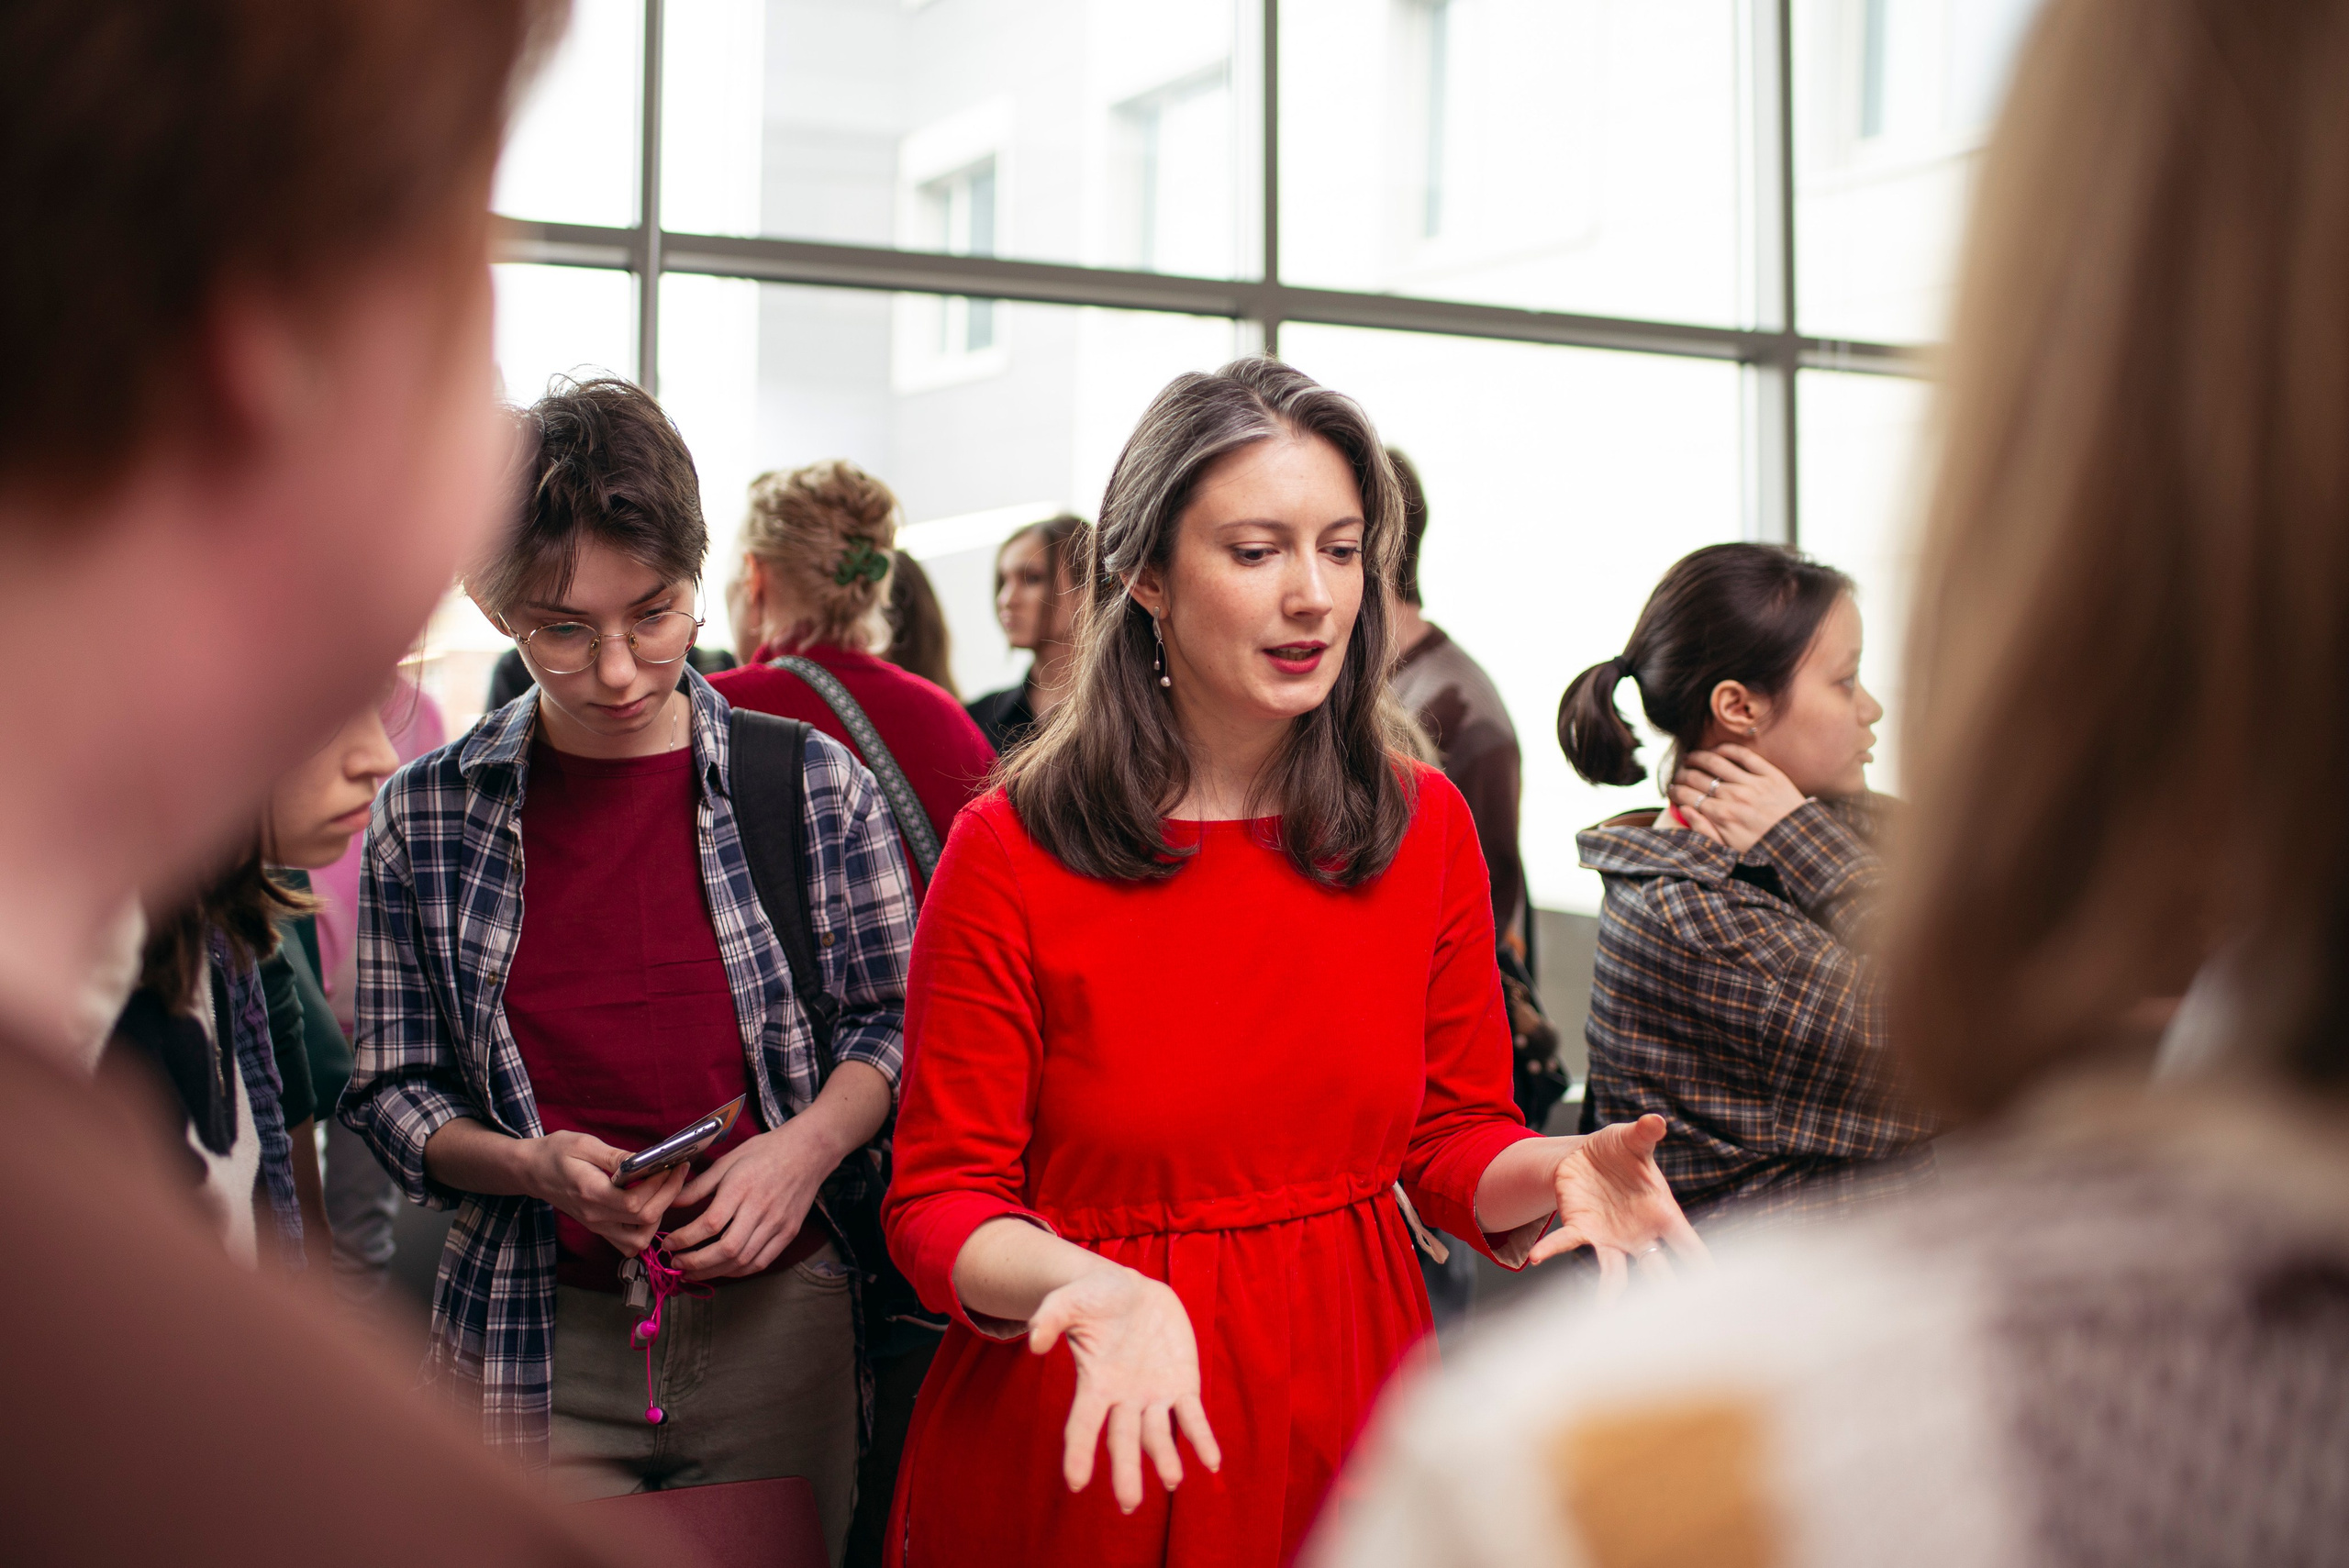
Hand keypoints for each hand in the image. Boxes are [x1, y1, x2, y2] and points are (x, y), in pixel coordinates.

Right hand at [523, 1130, 686, 1256]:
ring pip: (639, 1240)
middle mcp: (595, 1216)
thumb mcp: (583, 1144)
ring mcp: (597, 1226)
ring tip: (664, 1188)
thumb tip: (646, 1160)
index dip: (661, 1185)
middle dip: (669, 1195)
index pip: (636, 1203)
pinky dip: (645, 1229)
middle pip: (644, 1220)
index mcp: (591, 1193)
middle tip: (677, 1171)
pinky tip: (649, 1204)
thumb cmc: (555, 1153)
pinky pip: (628, 1243)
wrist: (531, 1171)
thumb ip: (615, 1156)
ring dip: (659, 1215)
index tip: (672, 1164)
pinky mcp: (599, 1228)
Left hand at [664, 1123, 834, 1280]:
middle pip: (726, 1249)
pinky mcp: (788, 1232)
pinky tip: (723, 1269)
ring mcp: (777, 1223)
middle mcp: (760, 1208)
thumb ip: (699, 1186)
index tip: (668, 1243)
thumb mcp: (728, 1160)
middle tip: (677, 1264)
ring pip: (743, 1260)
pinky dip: (739, 1271)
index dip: (685, 1239)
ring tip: (694, 1271)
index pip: (709, 1224)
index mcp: (741, 1187)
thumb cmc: (765, 1152)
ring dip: (714, 1271)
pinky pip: (762, 1261)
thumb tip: (671, 1203)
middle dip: (696, 1262)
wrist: (808, 1151)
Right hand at [1030, 1266, 1221, 1513]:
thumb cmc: (1093, 1298)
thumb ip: (1050, 1318)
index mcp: (1095, 1385)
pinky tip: (1212, 1462)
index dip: (1079, 1453)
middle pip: (1123, 1440)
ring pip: (1159, 1434)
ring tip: (1173, 1479)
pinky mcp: (1182, 1385)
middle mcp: (1124, 1400)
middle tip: (1129, 1505)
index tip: (1076, 1482)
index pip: (1083, 1425)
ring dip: (1166, 1457)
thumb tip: (1034, 1342)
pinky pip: (1193, 1417)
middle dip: (1126, 1471)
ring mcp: (1155, 1396)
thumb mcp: (1067, 1301)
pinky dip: (1202, 1439)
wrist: (1132, 1289)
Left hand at [1527, 1114, 1708, 1295]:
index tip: (1716, 1291)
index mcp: (1662, 1214)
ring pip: (1615, 1271)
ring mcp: (1611, 1238)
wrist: (1588, 1155)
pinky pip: (1567, 1243)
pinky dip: (1552, 1249)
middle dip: (1665, 1290)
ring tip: (1605, 1308)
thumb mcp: (1632, 1139)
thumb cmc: (1621, 1151)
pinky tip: (1536, 1257)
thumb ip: (1645, 1133)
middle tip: (1673, 1317)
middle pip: (1657, 1269)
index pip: (1689, 1246)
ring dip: (1609, 1289)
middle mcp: (1640, 1234)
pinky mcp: (1582, 1229)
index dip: (1702, 1267)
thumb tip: (1655, 1120)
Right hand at [1669, 744, 1807, 854]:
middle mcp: (1734, 796)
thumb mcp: (1729, 849)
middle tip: (1678, 774)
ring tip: (1691, 757)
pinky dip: (1727, 749)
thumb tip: (1683, 810)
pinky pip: (1744, 755)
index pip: (1687, 795)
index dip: (1674, 790)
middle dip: (1681, 774)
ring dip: (1698, 756)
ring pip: (1716, 761)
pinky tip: (1717, 749)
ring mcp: (1752, 783)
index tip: (1670, 790)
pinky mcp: (1770, 775)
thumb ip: (1703, 830)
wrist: (1802, 846)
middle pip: (1697, 777)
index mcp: (1721, 816)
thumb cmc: (1764, 850)